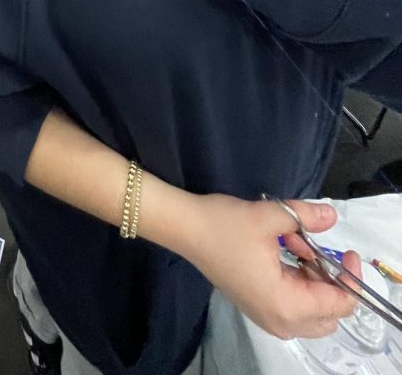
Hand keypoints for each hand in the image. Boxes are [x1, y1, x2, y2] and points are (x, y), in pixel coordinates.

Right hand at [180, 195, 361, 340]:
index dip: (350, 277)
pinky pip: (294, 306)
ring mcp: (266, 317)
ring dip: (314, 279)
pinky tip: (285, 253)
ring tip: (295, 244)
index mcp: (285, 305)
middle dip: (331, 281)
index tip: (347, 249)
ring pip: (312, 311)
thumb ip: (305, 216)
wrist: (185, 227)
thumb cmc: (224, 225)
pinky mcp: (257, 307)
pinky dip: (299, 282)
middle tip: (317, 248)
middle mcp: (279, 321)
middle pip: (329, 315)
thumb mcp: (269, 215)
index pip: (339, 304)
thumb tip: (330, 215)